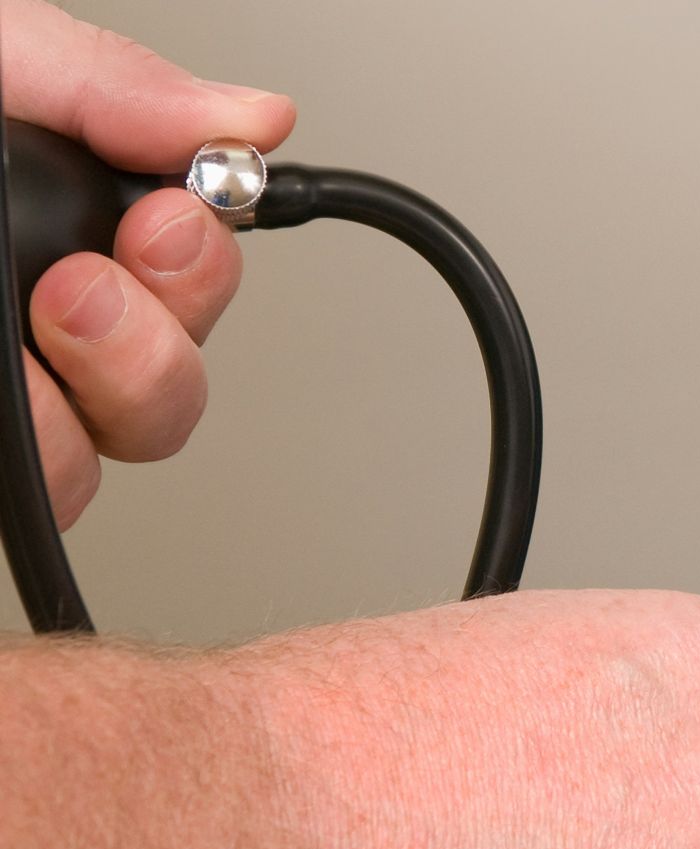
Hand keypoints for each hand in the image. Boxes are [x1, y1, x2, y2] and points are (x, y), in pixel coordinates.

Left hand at [2, 0, 294, 526]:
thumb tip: (261, 119)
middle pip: (174, 397)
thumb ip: (114, 86)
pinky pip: (49, 500)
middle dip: (157, 344)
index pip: (190, 285)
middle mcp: (44, 332)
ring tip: (34, 328)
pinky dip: (41, 450)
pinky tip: (10, 383)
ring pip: (120, 457)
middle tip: (83, 285)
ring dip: (101, 396)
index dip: (202, 268)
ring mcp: (15, 404)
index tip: (164, 221)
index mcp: (61, 235)